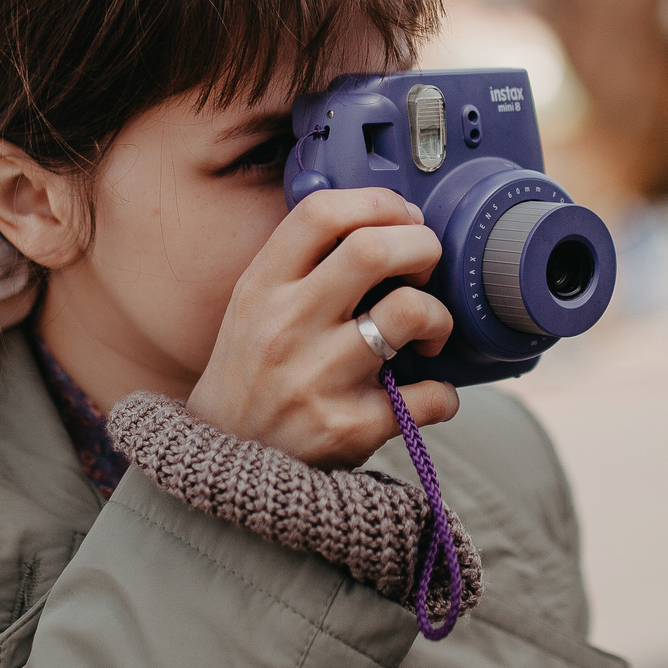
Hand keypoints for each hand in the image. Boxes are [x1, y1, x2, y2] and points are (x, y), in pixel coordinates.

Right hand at [187, 188, 458, 467]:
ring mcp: (317, 379)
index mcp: (263, 287)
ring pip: (410, 312)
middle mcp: (286, 326)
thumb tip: (384, 220)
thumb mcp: (254, 304)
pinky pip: (428, 396)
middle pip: (374, 249)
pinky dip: (443, 395)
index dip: (380, 203)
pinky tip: (425, 395)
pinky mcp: (348, 429)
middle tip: (425, 270)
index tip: (403, 220)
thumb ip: (304, 261)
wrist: (224, 463)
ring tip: (427, 334)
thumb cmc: (253, 371)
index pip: (322, 213)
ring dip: (439, 317)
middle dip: (422, 247)